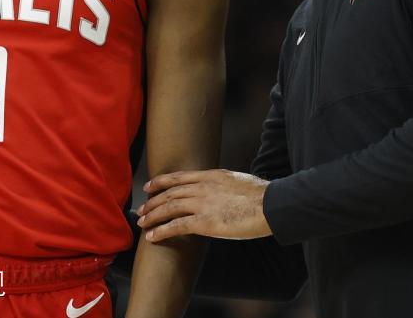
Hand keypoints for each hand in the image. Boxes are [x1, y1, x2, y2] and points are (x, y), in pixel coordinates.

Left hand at [136, 169, 272, 242]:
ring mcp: (203, 204)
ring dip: (152, 216)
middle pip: (170, 192)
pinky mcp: (206, 222)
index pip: (179, 177)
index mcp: (211, 175)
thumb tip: (218, 190)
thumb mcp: (237, 181)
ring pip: (169, 207)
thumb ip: (222, 185)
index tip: (149, 187)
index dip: (161, 182)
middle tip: (140, 210)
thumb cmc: (261, 196)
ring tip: (142, 223)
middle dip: (152, 202)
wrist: (271, 205)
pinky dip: (161, 231)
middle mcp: (203, 187)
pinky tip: (152, 237)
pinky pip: (177, 226)